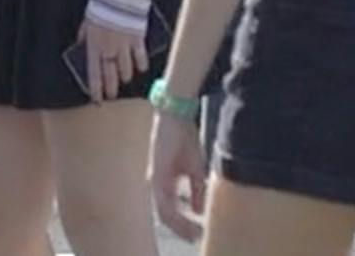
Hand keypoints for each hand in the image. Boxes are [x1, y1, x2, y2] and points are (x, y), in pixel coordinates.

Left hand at [75, 17, 150, 103]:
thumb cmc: (99, 9)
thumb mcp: (86, 23)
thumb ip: (84, 36)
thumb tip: (80, 45)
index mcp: (93, 46)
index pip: (93, 72)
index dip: (95, 88)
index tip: (96, 99)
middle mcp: (108, 49)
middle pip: (110, 75)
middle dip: (111, 88)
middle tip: (111, 96)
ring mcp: (123, 46)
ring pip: (125, 69)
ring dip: (125, 75)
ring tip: (124, 79)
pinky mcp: (137, 40)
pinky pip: (140, 57)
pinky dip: (141, 64)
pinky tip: (141, 68)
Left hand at [148, 104, 207, 242]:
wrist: (176, 116)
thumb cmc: (183, 138)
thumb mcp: (194, 168)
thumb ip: (196, 189)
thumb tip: (199, 211)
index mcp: (164, 183)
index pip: (170, 212)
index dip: (184, 226)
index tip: (198, 234)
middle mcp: (156, 184)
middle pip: (166, 217)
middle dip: (182, 229)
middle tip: (196, 237)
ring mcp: (155, 180)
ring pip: (163, 213)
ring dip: (180, 225)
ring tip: (195, 233)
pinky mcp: (156, 175)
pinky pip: (163, 202)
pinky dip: (176, 215)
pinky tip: (189, 220)